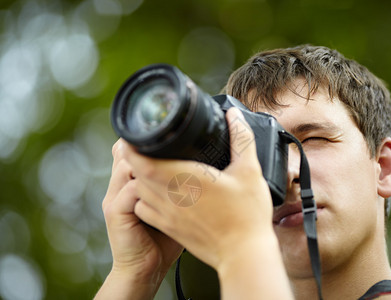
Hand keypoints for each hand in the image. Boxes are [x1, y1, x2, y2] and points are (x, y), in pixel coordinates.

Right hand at [96, 139, 182, 299]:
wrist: (146, 268)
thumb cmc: (164, 238)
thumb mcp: (175, 206)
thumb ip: (181, 186)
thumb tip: (209, 169)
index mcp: (133, 181)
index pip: (135, 150)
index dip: (150, 141)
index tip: (177, 135)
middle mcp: (121, 184)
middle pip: (128, 151)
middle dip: (150, 144)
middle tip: (180, 140)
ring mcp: (116, 197)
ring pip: (129, 165)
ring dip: (152, 161)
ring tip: (179, 161)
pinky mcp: (116, 212)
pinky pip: (130, 189)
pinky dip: (149, 184)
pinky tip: (171, 183)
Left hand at [123, 107, 273, 269]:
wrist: (243, 255)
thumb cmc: (247, 216)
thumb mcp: (250, 172)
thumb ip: (241, 140)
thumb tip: (233, 116)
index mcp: (185, 180)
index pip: (142, 161)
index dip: (134, 146)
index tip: (136, 135)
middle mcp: (170, 198)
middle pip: (138, 173)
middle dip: (137, 158)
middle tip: (146, 146)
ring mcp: (168, 215)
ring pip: (141, 191)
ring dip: (141, 177)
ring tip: (153, 166)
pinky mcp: (170, 228)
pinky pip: (146, 209)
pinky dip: (146, 198)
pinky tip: (160, 193)